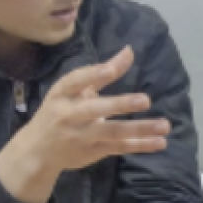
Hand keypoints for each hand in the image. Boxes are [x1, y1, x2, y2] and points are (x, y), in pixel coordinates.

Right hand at [0, 46, 169, 202]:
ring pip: (112, 132)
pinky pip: (119, 147)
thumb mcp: (74, 90)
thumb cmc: (60, 111)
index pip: (75, 81)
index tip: (110, 69)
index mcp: (62, 94)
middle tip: (145, 100)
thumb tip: (129, 51)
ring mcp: (82, 135)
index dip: (92, 74)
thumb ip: (102, 71)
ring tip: (164, 125)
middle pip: (95, 109)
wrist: (37, 151)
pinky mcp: (93, 151)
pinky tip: (160, 142)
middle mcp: (70, 115)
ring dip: (139, 129)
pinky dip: (140, 145)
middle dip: (120, 105)